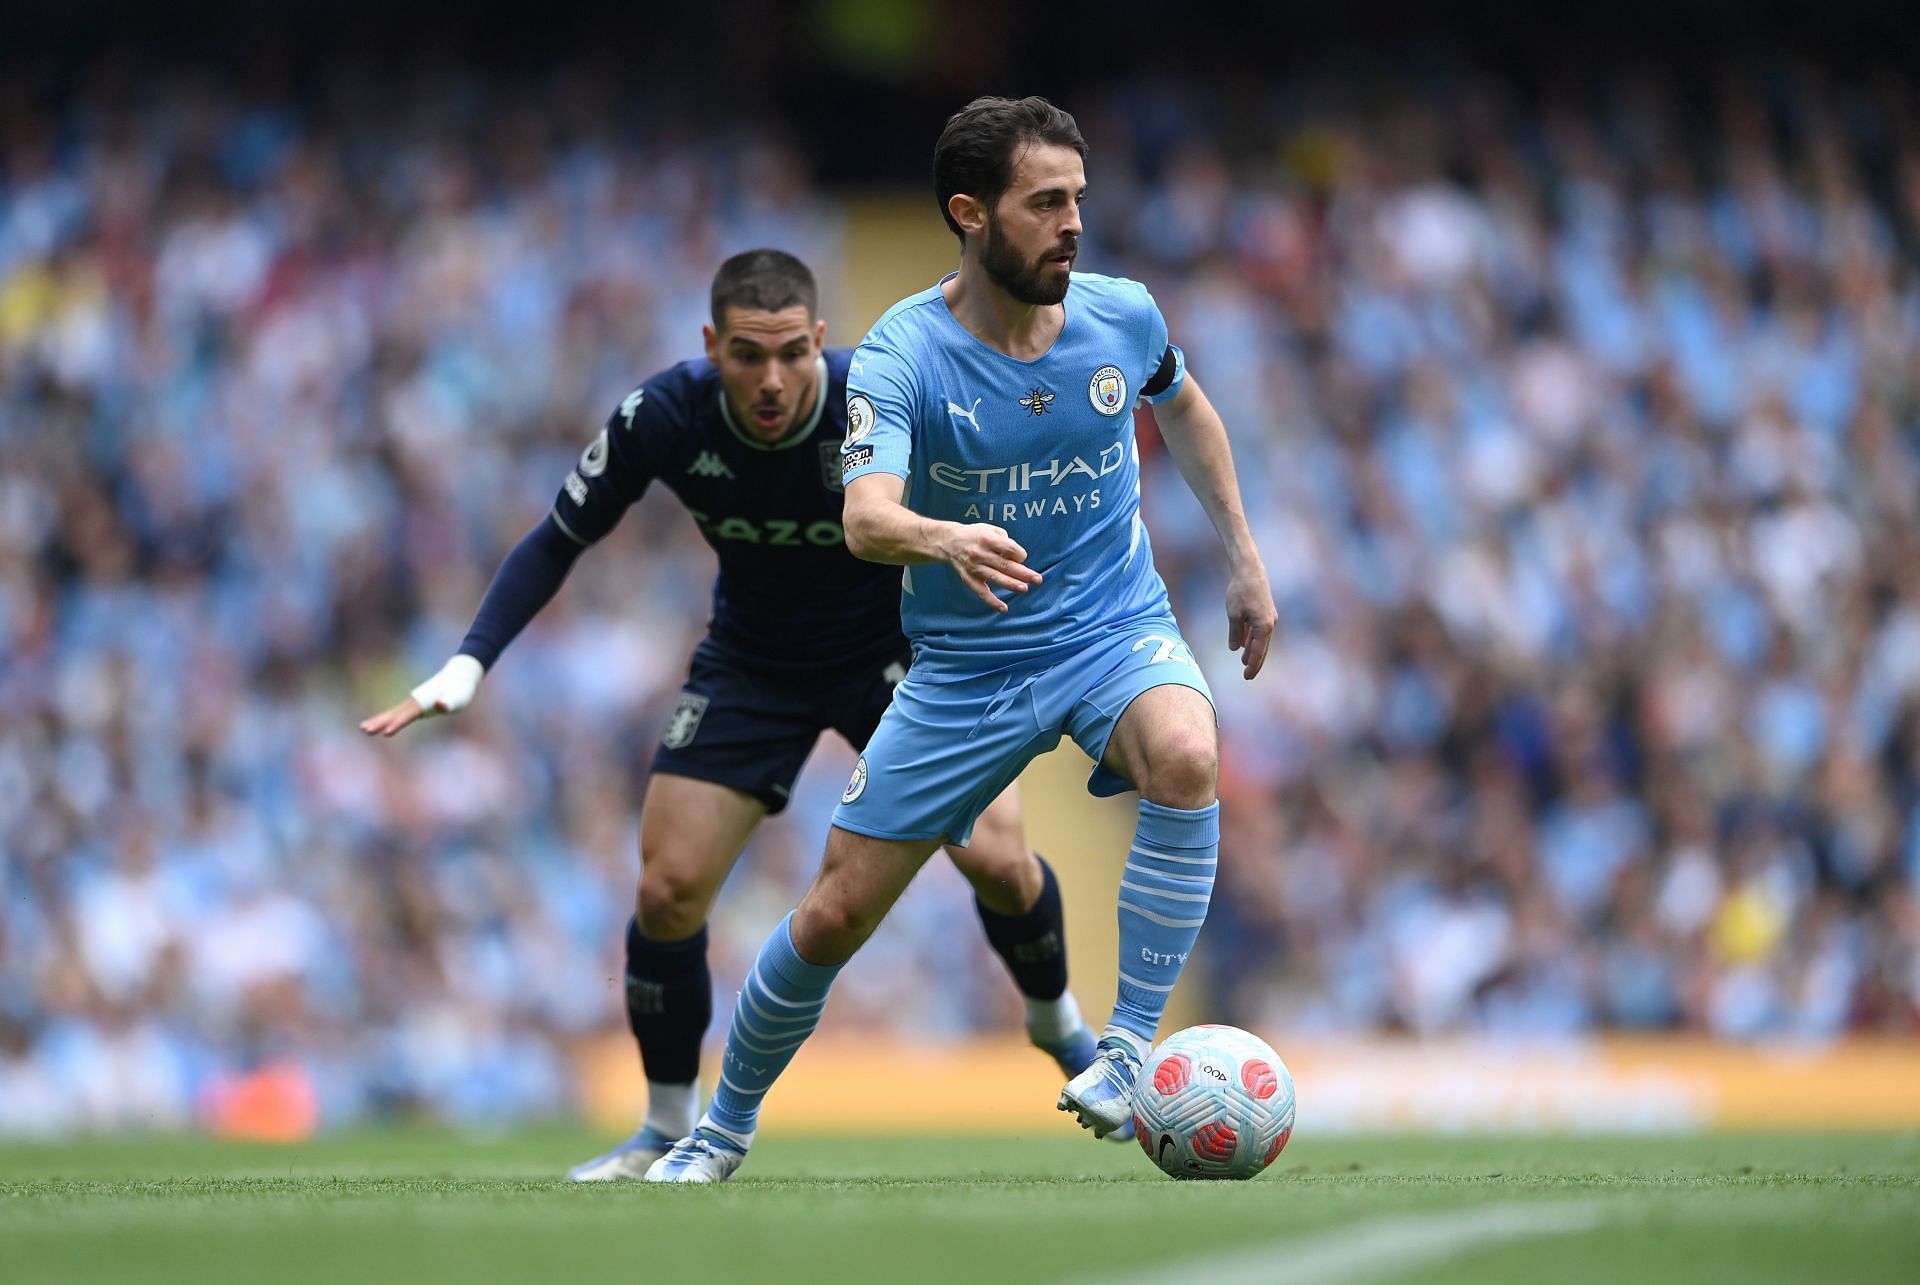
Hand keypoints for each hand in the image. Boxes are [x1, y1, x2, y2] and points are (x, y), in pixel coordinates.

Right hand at [359, 655, 483, 735]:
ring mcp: (413, 702)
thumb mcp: (459, 698)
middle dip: (381, 722)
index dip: (399, 724)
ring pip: (393, 712)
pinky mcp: (414, 705)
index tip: (386, 733)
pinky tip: (377, 725)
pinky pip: (397, 713)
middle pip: (395, 713)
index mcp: (424, 700)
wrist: (458, 677)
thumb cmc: (460, 690)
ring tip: (363, 729)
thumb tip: (440, 705)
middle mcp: (415, 700)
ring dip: (378, 720)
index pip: (409, 715)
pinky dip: (386, 719)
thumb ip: (449, 702)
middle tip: (365, 730)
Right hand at [939, 523, 1041, 612]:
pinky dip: (992, 601)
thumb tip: (1018, 559)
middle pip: (1005, 564)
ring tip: (1024, 589)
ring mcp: (974, 567)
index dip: (1019, 554)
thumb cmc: (975, 535)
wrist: (948, 542)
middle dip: (1023, 573)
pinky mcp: (969, 579)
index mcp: (987, 539)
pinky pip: (981, 592)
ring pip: (995, 578)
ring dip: (1011, 584)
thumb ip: (1005, 542)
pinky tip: (1004, 608)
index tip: (1021, 557)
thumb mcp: (990, 529)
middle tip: (1037, 579)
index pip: (1009, 548)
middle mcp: (980, 553)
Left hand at [1225, 564, 1276, 678]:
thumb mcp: (1233, 614)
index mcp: (1263, 627)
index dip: (1252, 665)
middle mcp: (1270, 624)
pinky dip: (1253, 639)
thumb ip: (1235, 633)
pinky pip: (1259, 631)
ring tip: (1245, 662)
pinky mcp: (1266, 612)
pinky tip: (1245, 645)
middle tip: (1248, 676)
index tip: (1246, 676)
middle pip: (1262, 649)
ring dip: (1253, 651)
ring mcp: (1269, 618)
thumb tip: (1235, 649)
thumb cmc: (1240, 592)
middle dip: (1255, 662)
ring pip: (1261, 640)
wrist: (1250, 571)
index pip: (1258, 652)